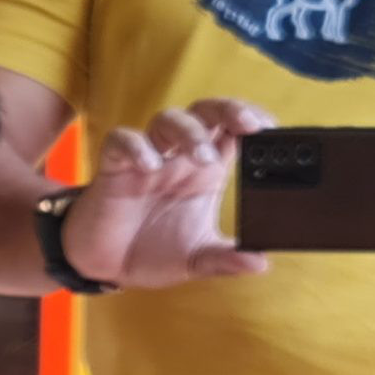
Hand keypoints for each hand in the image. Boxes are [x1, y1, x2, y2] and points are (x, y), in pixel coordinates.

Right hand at [63, 99, 275, 289]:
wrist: (103, 265)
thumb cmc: (150, 252)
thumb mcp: (195, 260)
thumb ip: (225, 259)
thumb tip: (260, 263)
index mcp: (206, 173)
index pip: (233, 131)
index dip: (253, 119)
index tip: (271, 129)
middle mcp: (179, 158)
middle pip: (205, 112)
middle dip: (228, 109)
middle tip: (248, 125)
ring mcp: (146, 159)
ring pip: (168, 119)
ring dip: (190, 132)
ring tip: (203, 158)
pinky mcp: (114, 167)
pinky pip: (122, 141)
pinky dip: (137, 148)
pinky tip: (149, 167)